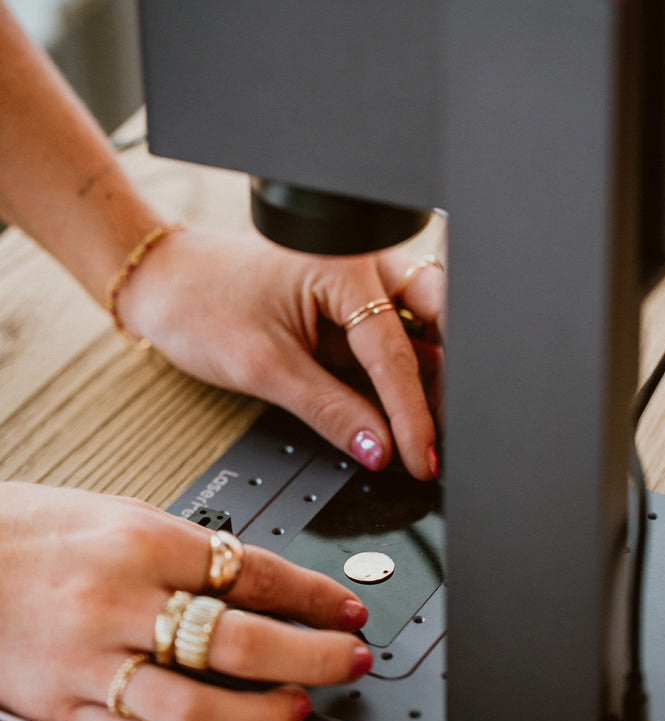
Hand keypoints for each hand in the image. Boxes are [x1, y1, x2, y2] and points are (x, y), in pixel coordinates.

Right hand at [0, 482, 370, 720]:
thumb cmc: (37, 530)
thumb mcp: (123, 514)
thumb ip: (191, 550)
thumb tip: (262, 583)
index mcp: (143, 543)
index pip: (255, 574)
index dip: (316, 597)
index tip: (348, 610)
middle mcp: (120, 603)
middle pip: (242, 642)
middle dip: (314, 656)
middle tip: (351, 661)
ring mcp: (91, 663)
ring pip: (197, 708)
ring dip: (264, 716)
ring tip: (300, 708)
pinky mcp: (64, 709)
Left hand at [118, 227, 444, 479]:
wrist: (162, 285)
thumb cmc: (200, 304)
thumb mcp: (266, 369)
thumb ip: (331, 411)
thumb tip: (379, 450)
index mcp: (343, 265)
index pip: (394, 349)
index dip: (413, 412)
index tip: (422, 457)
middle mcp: (362, 263)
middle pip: (436, 316)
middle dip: (447, 375)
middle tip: (441, 432)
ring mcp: (358, 280)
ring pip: (421, 324)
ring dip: (428, 373)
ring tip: (423, 426)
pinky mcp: (348, 302)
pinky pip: (391, 334)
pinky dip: (400, 370)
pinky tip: (400, 406)